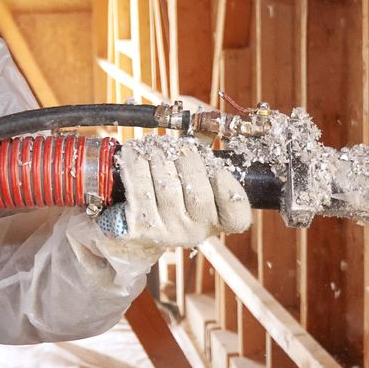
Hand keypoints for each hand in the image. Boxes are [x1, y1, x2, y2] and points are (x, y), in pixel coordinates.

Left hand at [104, 138, 251, 251]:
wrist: (140, 236)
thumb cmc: (176, 203)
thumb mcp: (201, 191)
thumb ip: (208, 169)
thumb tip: (204, 131)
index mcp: (218, 223)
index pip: (236, 212)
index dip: (226, 183)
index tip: (215, 165)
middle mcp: (195, 232)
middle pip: (197, 191)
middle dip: (185, 158)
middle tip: (174, 146)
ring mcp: (167, 232)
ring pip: (166, 185)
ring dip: (158, 156)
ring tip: (153, 145)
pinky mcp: (140, 227)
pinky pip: (138, 188)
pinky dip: (135, 164)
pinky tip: (132, 152)